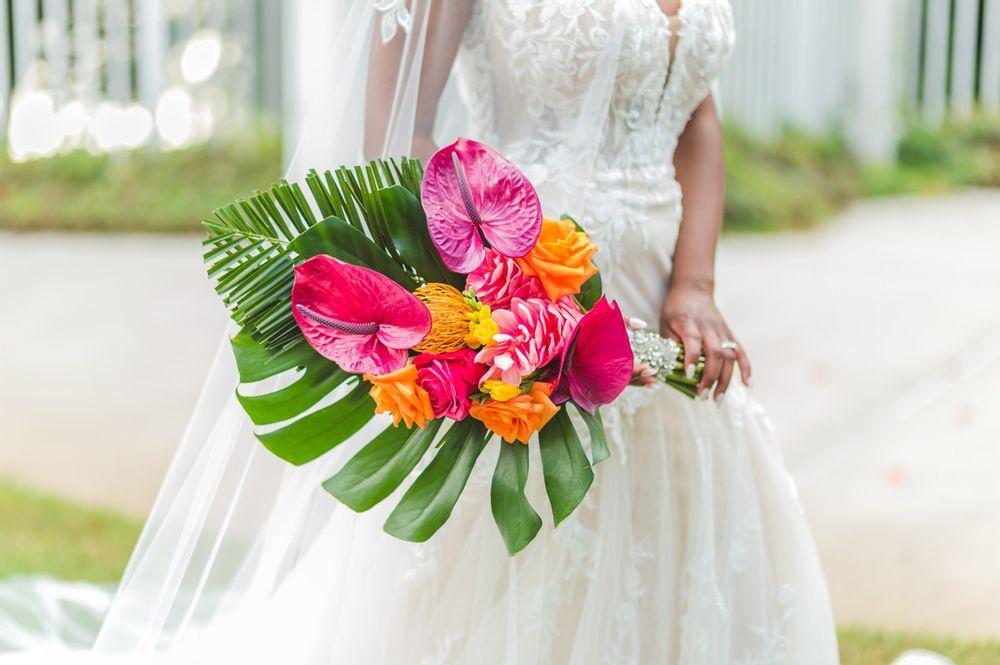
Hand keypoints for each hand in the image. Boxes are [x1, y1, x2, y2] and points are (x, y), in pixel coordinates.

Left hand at [659, 281, 750, 400]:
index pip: (693, 340)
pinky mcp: (729, 333)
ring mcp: (721, 330)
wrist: (692, 289)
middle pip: (715, 352)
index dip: (692, 358)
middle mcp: (707, 326)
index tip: (689, 375)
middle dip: (710, 377)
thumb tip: (669, 372)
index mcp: (686, 322)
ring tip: (717, 399)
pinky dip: (746, 368)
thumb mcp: (664, 324)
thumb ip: (668, 346)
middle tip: (702, 396)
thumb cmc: (674, 310)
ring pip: (729, 355)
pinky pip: (741, 351)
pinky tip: (747, 385)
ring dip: (725, 379)